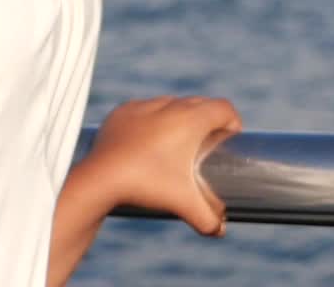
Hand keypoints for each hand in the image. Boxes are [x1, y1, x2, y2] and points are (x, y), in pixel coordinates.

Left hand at [87, 96, 241, 235]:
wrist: (101, 178)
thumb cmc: (147, 186)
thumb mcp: (184, 204)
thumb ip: (208, 219)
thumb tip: (220, 230)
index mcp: (190, 119)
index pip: (223, 108)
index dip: (232, 122)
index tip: (229, 140)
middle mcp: (169, 106)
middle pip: (199, 103)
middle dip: (208, 119)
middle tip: (207, 144)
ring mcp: (143, 106)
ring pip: (170, 103)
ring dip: (179, 116)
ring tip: (178, 140)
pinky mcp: (122, 112)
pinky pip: (143, 109)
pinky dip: (150, 119)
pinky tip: (148, 137)